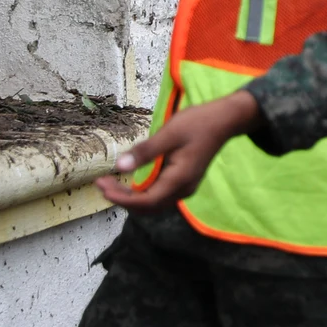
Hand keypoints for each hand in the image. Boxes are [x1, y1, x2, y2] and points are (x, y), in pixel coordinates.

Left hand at [96, 92, 257, 212]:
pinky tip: (131, 180)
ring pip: (153, 203)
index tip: (101, 185)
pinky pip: (160, 195)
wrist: (225, 120)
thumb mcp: (169, 134)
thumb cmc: (198, 123)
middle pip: (147, 207)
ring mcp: (185, 187)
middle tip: (101, 183)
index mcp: (178, 180)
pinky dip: (142, 192)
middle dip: (122, 199)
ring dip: (131, 197)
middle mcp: (182, 189)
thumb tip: (119, 166)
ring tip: (111, 183)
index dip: (120, 198)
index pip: (144, 201)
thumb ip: (145, 152)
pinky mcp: (184, 181)